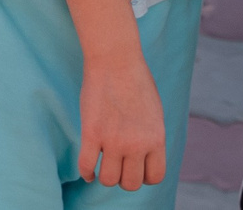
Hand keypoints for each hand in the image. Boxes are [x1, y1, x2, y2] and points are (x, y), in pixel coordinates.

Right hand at [77, 53, 167, 189]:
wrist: (115, 60)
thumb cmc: (136, 80)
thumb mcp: (155, 112)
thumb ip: (151, 136)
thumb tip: (145, 154)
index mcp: (156, 139)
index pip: (155, 177)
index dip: (144, 177)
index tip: (136, 169)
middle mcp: (137, 144)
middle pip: (131, 183)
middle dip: (124, 179)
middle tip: (118, 167)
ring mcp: (113, 140)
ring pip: (109, 179)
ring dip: (106, 177)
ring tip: (103, 167)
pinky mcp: (92, 133)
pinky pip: (87, 165)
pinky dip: (86, 173)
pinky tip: (88, 171)